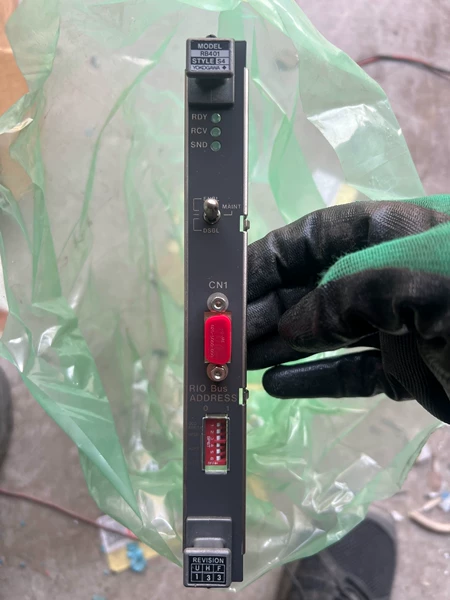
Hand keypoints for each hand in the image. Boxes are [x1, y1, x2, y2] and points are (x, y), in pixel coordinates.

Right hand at [247, 197, 449, 422]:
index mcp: (398, 237)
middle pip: (312, 288)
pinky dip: (314, 379)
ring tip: (234, 360)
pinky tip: (277, 384)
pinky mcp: (406, 372)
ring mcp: (398, 327)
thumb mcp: (418, 288)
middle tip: (222, 334)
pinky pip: (350, 372)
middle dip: (265, 309)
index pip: (317, 237)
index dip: (269, 257)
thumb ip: (346, 299)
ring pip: (325, 333)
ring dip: (278, 346)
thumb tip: (291, 328)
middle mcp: (390, 278)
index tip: (229, 282)